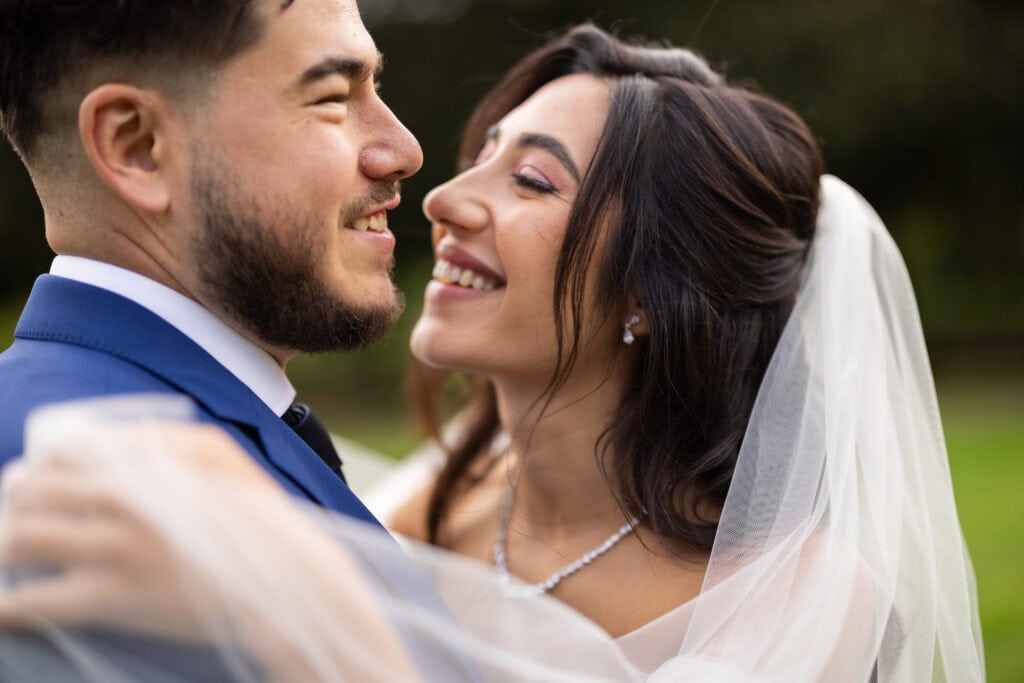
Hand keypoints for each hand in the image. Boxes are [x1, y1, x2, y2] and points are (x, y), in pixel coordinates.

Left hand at [0, 422, 283, 639]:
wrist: (284, 577)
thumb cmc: (257, 516)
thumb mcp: (222, 456)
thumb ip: (165, 438)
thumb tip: (112, 438)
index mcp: (143, 462)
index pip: (61, 453)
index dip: (41, 468)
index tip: (37, 484)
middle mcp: (120, 499)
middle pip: (32, 494)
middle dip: (15, 505)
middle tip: (17, 520)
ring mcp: (113, 549)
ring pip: (20, 541)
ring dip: (4, 549)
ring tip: (12, 559)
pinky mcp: (112, 598)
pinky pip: (33, 604)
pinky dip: (6, 609)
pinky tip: (4, 612)